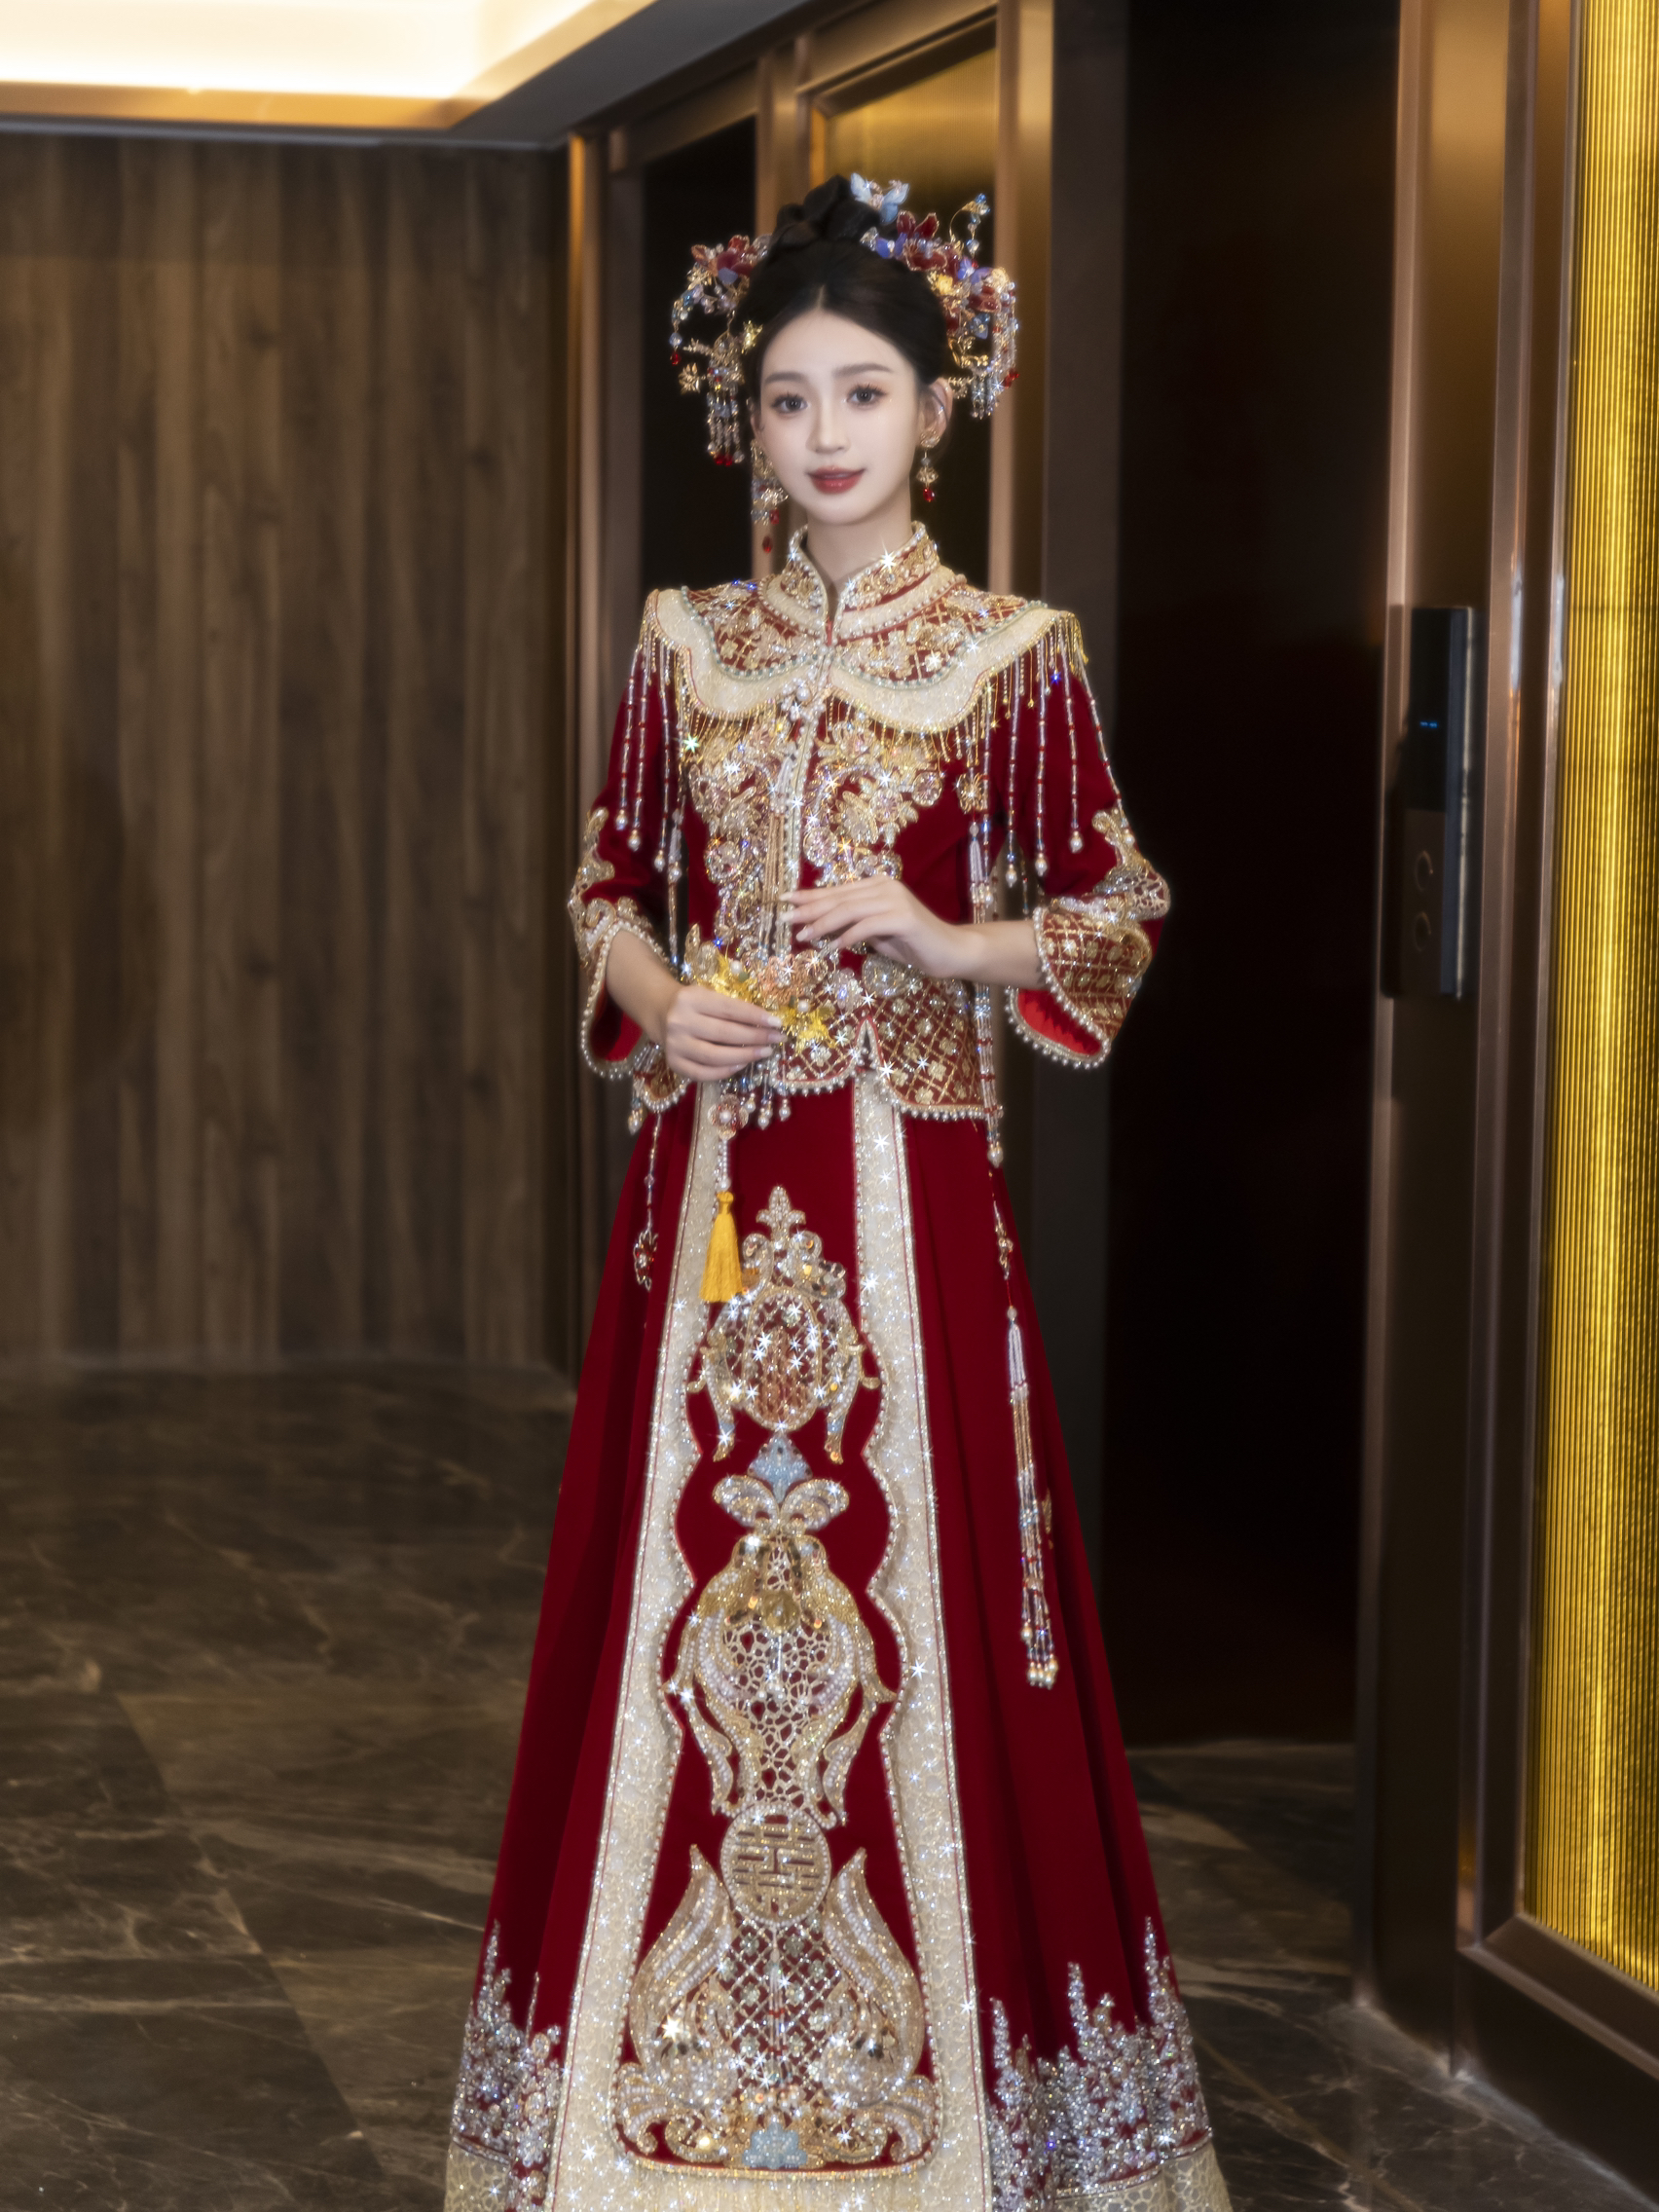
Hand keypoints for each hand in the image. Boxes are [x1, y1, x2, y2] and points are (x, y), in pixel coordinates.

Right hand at [657, 983, 780, 1080]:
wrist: (661, 1012)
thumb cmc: (694, 1004)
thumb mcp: (709, 996)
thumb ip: (732, 1008)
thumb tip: (767, 1024)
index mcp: (691, 999)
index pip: (730, 1010)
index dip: (755, 1017)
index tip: (777, 1023)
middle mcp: (680, 1022)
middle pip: (725, 1033)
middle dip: (756, 1037)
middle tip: (776, 1039)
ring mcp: (675, 1045)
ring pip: (716, 1056)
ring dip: (745, 1056)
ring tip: (764, 1052)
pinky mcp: (674, 1063)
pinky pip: (704, 1073)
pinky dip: (726, 1071)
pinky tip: (742, 1064)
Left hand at [784, 880, 1043, 987]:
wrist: (951, 952)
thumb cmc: (913, 944)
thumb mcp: (876, 934)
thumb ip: (853, 926)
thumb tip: (820, 929)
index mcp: (877, 886)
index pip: (837, 891)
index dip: (809, 896)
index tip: (784, 902)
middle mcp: (885, 887)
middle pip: (838, 898)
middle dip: (809, 909)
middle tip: (785, 920)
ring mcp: (895, 900)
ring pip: (849, 910)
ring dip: (823, 925)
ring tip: (803, 937)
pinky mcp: (904, 918)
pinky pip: (867, 926)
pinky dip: (848, 937)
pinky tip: (833, 947)